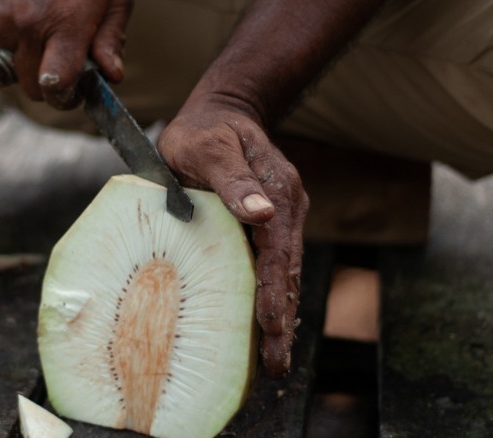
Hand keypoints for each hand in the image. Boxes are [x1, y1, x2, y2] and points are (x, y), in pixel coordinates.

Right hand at [0, 0, 132, 108]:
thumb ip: (110, 39)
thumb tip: (112, 76)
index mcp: (65, 25)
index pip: (55, 86)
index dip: (65, 98)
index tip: (72, 94)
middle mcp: (28, 25)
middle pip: (31, 86)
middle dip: (47, 83)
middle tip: (61, 64)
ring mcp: (0, 18)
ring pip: (8, 66)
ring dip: (24, 57)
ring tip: (42, 26)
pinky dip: (5, 36)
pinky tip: (22, 11)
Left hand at [158, 96, 308, 377]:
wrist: (221, 111)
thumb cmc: (204, 130)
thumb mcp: (208, 147)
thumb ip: (232, 179)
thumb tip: (261, 213)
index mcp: (276, 192)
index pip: (278, 252)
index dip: (274, 292)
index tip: (272, 329)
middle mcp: (285, 209)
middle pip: (288, 272)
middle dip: (283, 320)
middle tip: (277, 367)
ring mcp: (281, 218)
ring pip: (285, 274)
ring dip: (282, 316)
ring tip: (275, 361)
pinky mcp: (269, 225)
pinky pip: (274, 266)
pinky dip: (272, 298)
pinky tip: (266, 327)